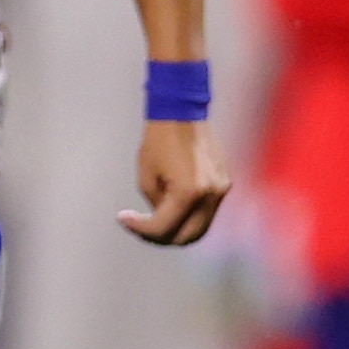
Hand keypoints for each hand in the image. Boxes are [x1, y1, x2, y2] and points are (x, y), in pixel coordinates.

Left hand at [121, 117, 229, 246]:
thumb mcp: (146, 177)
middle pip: (187, 237)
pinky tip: (172, 203)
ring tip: (155, 218)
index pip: (164, 229)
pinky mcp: (225, 183)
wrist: (181, 112)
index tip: (123, 218)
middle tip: (140, 227)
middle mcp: (210, 195)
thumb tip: (162, 220)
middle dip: (161, 237)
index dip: (140, 229)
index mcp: (188, 193)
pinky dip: (190, 214)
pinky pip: (208, 210)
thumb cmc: (158, 140)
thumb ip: (156, 206)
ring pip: (200, 227)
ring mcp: (221, 190)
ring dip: (178, 228)